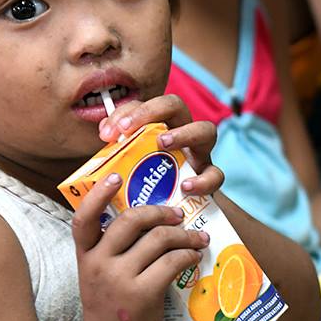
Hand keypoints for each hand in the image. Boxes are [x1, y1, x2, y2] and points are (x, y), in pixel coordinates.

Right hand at [71, 172, 209, 320]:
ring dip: (185, 234)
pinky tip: (194, 256)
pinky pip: (172, 262)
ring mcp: (120, 278)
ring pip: (159, 239)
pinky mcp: (142, 293)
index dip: (98, 194)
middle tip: (178, 214)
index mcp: (86, 254)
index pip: (84, 218)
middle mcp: (99, 263)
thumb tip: (148, 215)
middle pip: (132, 220)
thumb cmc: (110, 303)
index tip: (117, 176)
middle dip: (160, 212)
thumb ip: (111, 246)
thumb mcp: (98, 272)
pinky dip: (188, 255)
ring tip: (197, 237)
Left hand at [98, 94, 224, 197]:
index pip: (145, 105)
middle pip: (175, 104)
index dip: (126, 112)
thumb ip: (116, 152)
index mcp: (159, 127)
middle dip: (152, 110)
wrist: (169, 215)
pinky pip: (216, 174)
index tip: (107, 133)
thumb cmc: (144, 186)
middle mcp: (181, 134)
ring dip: (183, 133)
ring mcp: (199, 154)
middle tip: (128, 129)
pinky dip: (203, 180)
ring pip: (206, 129)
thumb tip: (105, 136)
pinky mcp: (209, 178)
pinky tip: (186, 187)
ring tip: (163, 143)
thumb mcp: (126, 168)